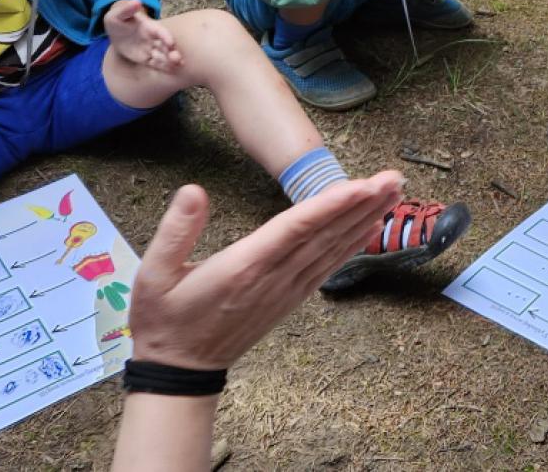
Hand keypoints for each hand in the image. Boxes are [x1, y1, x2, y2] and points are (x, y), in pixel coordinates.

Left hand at [105, 0, 181, 72]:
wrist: (115, 31)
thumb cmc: (118, 19)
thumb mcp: (118, 14)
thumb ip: (128, 9)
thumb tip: (137, 1)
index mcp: (149, 27)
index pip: (160, 31)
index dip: (166, 36)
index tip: (171, 43)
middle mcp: (153, 38)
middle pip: (165, 45)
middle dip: (172, 51)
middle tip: (177, 58)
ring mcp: (150, 49)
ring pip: (163, 55)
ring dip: (171, 61)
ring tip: (178, 66)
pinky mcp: (145, 58)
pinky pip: (156, 64)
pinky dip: (164, 67)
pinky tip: (172, 71)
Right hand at [128, 172, 403, 369]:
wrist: (181, 370)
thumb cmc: (164, 319)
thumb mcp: (152, 274)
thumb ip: (174, 231)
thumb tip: (193, 190)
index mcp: (243, 267)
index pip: (295, 228)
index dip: (330, 205)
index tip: (362, 185)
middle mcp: (273, 278)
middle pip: (325, 235)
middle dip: (362, 204)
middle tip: (395, 177)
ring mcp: (286, 290)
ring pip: (332, 249)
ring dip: (365, 219)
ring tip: (393, 192)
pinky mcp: (290, 298)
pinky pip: (327, 266)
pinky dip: (351, 244)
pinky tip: (370, 227)